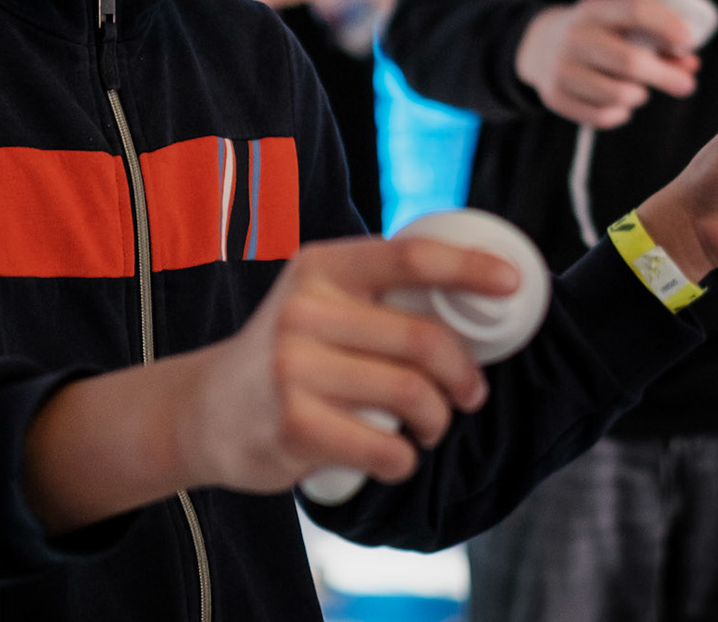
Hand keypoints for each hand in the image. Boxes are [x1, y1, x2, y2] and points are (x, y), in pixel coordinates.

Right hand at [175, 235, 518, 493]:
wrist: (205, 409)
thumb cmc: (287, 353)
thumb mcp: (317, 300)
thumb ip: (375, 293)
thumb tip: (473, 302)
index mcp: (323, 266)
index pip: (411, 257)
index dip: (471, 268)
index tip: (511, 285)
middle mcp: (305, 309)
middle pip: (423, 339)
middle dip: (463, 374)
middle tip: (471, 394)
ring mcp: (294, 367)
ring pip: (411, 395)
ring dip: (438, 421)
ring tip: (433, 427)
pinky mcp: (293, 424)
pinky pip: (384, 447)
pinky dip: (404, 460)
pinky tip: (398, 457)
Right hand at [514, 0, 701, 128]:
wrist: (540, 45)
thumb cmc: (599, 35)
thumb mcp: (622, 25)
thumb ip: (659, 42)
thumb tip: (690, 66)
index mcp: (594, 9)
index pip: (637, 10)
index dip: (668, 26)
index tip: (689, 43)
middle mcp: (574, 36)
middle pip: (630, 61)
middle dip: (666, 76)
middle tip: (687, 85)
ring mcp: (561, 68)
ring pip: (618, 94)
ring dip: (639, 95)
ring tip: (638, 89)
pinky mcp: (555, 96)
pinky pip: (602, 116)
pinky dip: (620, 113)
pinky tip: (618, 103)